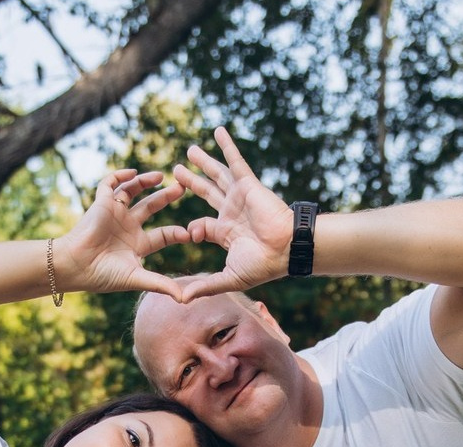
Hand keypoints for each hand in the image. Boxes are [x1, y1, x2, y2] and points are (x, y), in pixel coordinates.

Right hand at [52, 169, 191, 299]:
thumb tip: (186, 299)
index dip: (177, 232)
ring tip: (162, 176)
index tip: (189, 233)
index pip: (164, 235)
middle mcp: (128, 227)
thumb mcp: (137, 279)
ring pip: (133, 191)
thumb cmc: (103, 275)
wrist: (76, 265)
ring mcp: (115, 214)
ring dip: (146, 182)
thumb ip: (162, 285)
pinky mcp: (101, 203)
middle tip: (183, 188)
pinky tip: (133, 171)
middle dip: (167, 197)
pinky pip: (109, 183)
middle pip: (152, 207)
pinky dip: (120, 175)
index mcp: (138, 245)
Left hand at [173, 127, 297, 300]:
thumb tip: (180, 300)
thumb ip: (205, 286)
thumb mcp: (228, 277)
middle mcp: (232, 212)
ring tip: (190, 150)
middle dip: (191, 183)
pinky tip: (217, 130)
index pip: (203, 225)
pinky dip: (226, 145)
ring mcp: (239, 197)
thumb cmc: (262, 266)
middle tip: (176, 171)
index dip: (193, 229)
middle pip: (206, 193)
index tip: (189, 235)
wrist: (285, 250)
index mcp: (227, 233)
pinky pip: (235, 161)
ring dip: (204, 162)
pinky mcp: (248, 184)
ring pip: (217, 175)